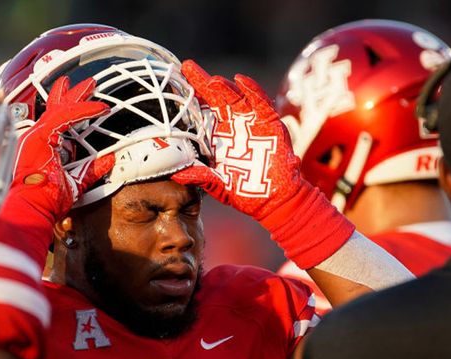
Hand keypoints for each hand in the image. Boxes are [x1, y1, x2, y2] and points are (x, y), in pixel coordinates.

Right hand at [0, 76, 112, 261]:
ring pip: (60, 107)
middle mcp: (35, 138)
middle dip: (72, 94)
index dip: (72, 111)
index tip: (90, 105)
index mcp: (40, 147)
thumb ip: (90, 170)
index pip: (55, 121)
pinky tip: (99, 108)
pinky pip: (65, 116)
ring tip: (91, 85)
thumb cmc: (44, 200)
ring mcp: (36, 135)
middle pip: (55, 108)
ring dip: (78, 96)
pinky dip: (83, 111)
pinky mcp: (40, 136)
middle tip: (88, 84)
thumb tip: (108, 161)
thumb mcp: (74, 182)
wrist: (30, 206)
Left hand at [173, 61, 353, 268]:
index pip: (201, 113)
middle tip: (187, 66)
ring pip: (235, 98)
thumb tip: (175, 175)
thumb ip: (200, 177)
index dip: (190, 99)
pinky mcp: (270, 124)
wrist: (275, 200)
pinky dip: (252, 90)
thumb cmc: (245, 193)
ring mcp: (252, 122)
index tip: (174, 84)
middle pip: (215, 98)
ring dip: (223, 87)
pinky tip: (241, 81)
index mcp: (218, 137)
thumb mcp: (218, 185)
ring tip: (210, 79)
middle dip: (201, 81)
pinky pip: (261, 103)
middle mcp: (233, 125)